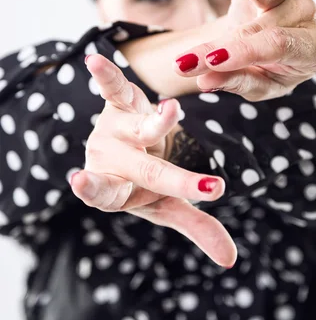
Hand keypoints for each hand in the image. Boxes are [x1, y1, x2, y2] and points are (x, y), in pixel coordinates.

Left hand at [70, 54, 236, 267]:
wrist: (134, 148)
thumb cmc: (144, 182)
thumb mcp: (166, 205)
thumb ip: (194, 226)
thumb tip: (230, 260)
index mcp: (115, 189)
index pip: (106, 196)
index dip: (95, 191)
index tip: (80, 184)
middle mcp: (109, 158)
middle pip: (145, 170)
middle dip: (178, 180)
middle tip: (210, 190)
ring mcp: (115, 129)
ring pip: (139, 128)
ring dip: (158, 123)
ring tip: (173, 112)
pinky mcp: (122, 104)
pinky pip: (116, 88)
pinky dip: (107, 74)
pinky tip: (95, 59)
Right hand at [175, 0, 315, 100]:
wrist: (277, 55)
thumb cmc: (270, 72)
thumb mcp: (259, 87)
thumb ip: (236, 81)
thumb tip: (204, 79)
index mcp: (312, 49)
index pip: (275, 47)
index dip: (240, 55)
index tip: (203, 65)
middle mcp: (307, 15)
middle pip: (269, 22)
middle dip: (228, 39)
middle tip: (192, 57)